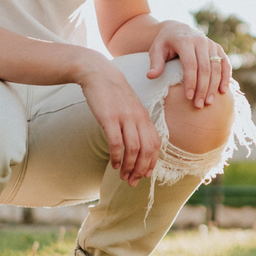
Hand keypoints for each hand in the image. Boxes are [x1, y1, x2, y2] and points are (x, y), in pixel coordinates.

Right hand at [76, 57, 160, 186]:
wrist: (99, 74)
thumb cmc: (114, 94)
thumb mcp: (130, 108)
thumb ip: (136, 124)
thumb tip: (137, 146)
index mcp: (145, 117)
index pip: (155, 144)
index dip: (152, 162)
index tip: (145, 175)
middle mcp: (138, 118)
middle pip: (147, 150)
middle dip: (141, 169)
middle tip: (132, 182)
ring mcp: (124, 118)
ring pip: (133, 149)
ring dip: (129, 166)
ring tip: (122, 176)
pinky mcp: (109, 117)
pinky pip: (116, 142)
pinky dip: (116, 156)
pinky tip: (113, 164)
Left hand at [147, 20, 230, 108]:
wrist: (177, 29)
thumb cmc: (165, 43)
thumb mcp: (156, 50)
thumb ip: (155, 63)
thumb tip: (151, 76)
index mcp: (185, 41)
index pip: (191, 64)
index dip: (191, 81)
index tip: (188, 97)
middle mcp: (201, 41)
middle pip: (205, 68)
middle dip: (203, 88)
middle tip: (199, 105)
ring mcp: (211, 44)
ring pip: (216, 67)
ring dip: (214, 86)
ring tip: (209, 102)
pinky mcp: (218, 48)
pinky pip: (225, 63)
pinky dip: (225, 77)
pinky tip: (222, 91)